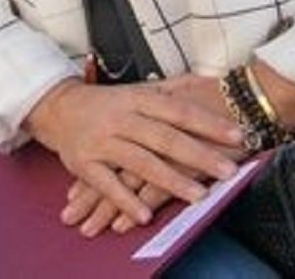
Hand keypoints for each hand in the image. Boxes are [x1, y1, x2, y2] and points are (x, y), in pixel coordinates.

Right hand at [24, 73, 243, 226]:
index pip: (178, 110)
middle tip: (229, 170)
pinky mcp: (84, 164)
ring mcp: (101, 142)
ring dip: (170, 180)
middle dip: (199, 155)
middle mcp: (120, 118)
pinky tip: (144, 214)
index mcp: (137, 99)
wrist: (56, 108)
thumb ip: (174, 88)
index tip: (238, 135)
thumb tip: (212, 80)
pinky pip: (106, 184)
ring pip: (139, 161)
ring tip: (198, 196)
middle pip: (164, 137)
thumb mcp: (137, 90)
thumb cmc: (106, 103)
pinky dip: (125, 200)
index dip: (208, 123)